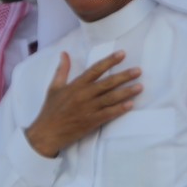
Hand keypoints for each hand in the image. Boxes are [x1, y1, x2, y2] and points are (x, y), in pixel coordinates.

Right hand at [24, 51, 141, 157]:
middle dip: (124, 76)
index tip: (122, 54)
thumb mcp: (54, 87)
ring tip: (140, 86)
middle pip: (107, 83)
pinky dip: (120, 109)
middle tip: (138, 70)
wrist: (46, 133)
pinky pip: (108, 114)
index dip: (109, 61)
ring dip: (127, 92)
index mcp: (76, 85)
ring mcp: (88, 109)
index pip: (95, 69)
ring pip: (111, 98)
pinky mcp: (91, 122)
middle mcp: (84, 95)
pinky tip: (131, 105)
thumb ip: (62, 70)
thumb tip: (64, 53)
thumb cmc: (50, 110)